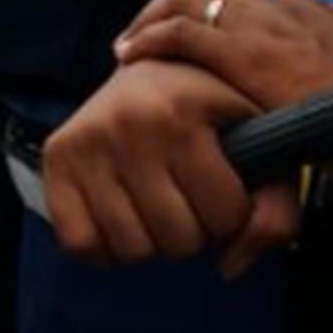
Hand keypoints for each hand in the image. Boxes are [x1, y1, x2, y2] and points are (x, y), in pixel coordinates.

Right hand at [42, 58, 268, 272]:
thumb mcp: (256, 135)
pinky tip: (122, 214)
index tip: (222, 184)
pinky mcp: (56, 158)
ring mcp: (87, 140)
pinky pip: (81, 244)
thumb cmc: (210, 107)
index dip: (232, 211)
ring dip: (152, 240)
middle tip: (186, 195)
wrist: (149, 65)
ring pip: (132, 248)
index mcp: (184, 110)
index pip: (225, 214)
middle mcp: (130, 122)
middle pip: (179, 239)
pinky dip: (106, 246)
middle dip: (193, 229)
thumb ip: (275, 202)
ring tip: (157, 202)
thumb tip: (233, 266)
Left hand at [115, 0, 332, 211]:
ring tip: (130, 45)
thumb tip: (320, 68)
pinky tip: (133, 57)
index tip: (178, 22)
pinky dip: (152, 38)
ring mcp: (272, 29)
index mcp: (314, 7)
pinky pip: (187, 32)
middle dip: (166, 1)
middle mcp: (289, 6)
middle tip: (143, 34)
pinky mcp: (257, 60)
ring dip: (151, 17)